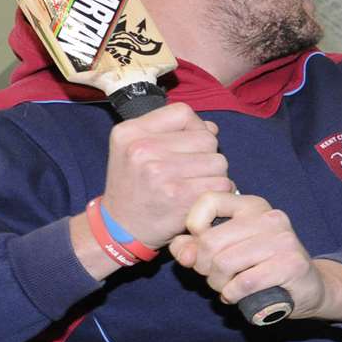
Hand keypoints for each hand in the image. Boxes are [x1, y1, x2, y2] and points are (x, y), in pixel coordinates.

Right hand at [101, 103, 234, 248]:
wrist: (120, 229)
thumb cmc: (134, 188)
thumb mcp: (135, 150)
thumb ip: (171, 132)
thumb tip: (211, 128)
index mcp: (130, 132)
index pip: (183, 112)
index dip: (195, 127)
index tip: (190, 145)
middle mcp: (142, 148)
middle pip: (206, 138)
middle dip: (207, 155)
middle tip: (191, 172)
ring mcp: (160, 172)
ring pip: (218, 161)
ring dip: (214, 175)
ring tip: (195, 185)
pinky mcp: (179, 195)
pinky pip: (221, 183)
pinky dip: (218, 192)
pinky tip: (201, 197)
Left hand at [171, 191, 329, 316]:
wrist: (310, 287)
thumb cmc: (262, 268)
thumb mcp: (226, 252)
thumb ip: (197, 247)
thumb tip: (181, 249)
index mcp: (252, 205)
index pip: (208, 200)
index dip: (194, 227)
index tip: (202, 247)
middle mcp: (269, 216)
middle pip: (210, 241)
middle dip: (203, 267)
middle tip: (214, 278)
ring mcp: (283, 239)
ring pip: (224, 263)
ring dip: (218, 284)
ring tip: (227, 288)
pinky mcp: (291, 264)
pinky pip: (244, 282)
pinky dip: (233, 295)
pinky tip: (238, 296)